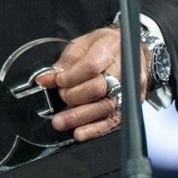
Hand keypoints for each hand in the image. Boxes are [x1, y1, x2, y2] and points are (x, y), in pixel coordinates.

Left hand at [36, 26, 143, 141]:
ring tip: (60, 122)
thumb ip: (66, 62)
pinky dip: (95, 129)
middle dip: (73, 96)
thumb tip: (46, 78)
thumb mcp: (83, 44)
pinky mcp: (129, 105)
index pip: (90, 67)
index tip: (55, 81)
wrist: (131, 50)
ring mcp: (129, 89)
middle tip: (61, 97)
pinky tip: (80, 133)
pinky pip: (113, 121)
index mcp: (110, 48)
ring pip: (104, 107)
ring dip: (79, 117)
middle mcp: (123, 69)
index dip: (70, 77)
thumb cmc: (105, 46)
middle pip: (97, 89)